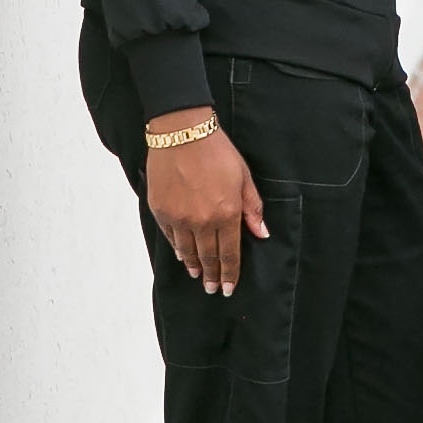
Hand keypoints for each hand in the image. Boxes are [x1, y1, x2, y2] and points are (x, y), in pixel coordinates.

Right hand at [144, 109, 268, 294]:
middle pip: (208, 257)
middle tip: (213, 289)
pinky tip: (181, 254)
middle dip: (212, 276)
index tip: (230, 288)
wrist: (183, 133)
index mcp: (227, 214)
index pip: (229, 254)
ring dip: (193, 265)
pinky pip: (170, 236)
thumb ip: (252, 209)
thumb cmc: (218, 153)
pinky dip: (177, 248)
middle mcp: (202, 221)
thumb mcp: (244, 178)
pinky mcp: (161, 210)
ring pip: (187, 251)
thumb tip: (261, 234)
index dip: (230, 273)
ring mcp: (179, 217)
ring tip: (197, 276)